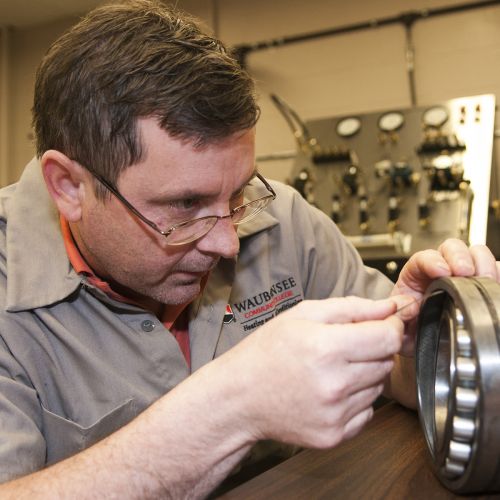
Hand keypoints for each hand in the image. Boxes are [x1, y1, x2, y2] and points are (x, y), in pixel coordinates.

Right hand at [229, 296, 403, 449]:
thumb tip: (391, 306)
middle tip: (346, 345)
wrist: (239, 397)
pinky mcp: (334, 436)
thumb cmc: (268, 350)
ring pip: (378, 387)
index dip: (391, 326)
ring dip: (365, 374)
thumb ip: (351, 307)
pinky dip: (356, 399)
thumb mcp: (303, 315)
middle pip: (386, 362)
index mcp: (326, 347)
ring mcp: (335, 415)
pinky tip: (330, 391)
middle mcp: (334, 385)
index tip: (384, 323)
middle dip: (374, 349)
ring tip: (333, 369)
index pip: (388, 337)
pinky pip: (367, 412)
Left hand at [391, 238, 498, 354]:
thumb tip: (407, 307)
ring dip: (482, 263)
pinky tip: (495, 286)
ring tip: (485, 279)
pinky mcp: (482, 286)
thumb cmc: (412, 330)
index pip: (422, 258)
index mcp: (416, 276)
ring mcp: (463, 276)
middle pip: (451, 248)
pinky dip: (497, 274)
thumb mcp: (399, 326)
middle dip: (459, 257)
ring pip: (476, 254)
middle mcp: (441, 271)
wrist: (426, 343)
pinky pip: (495, 270)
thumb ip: (397, 316)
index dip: (432, 260)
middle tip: (465, 272)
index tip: (441, 271)